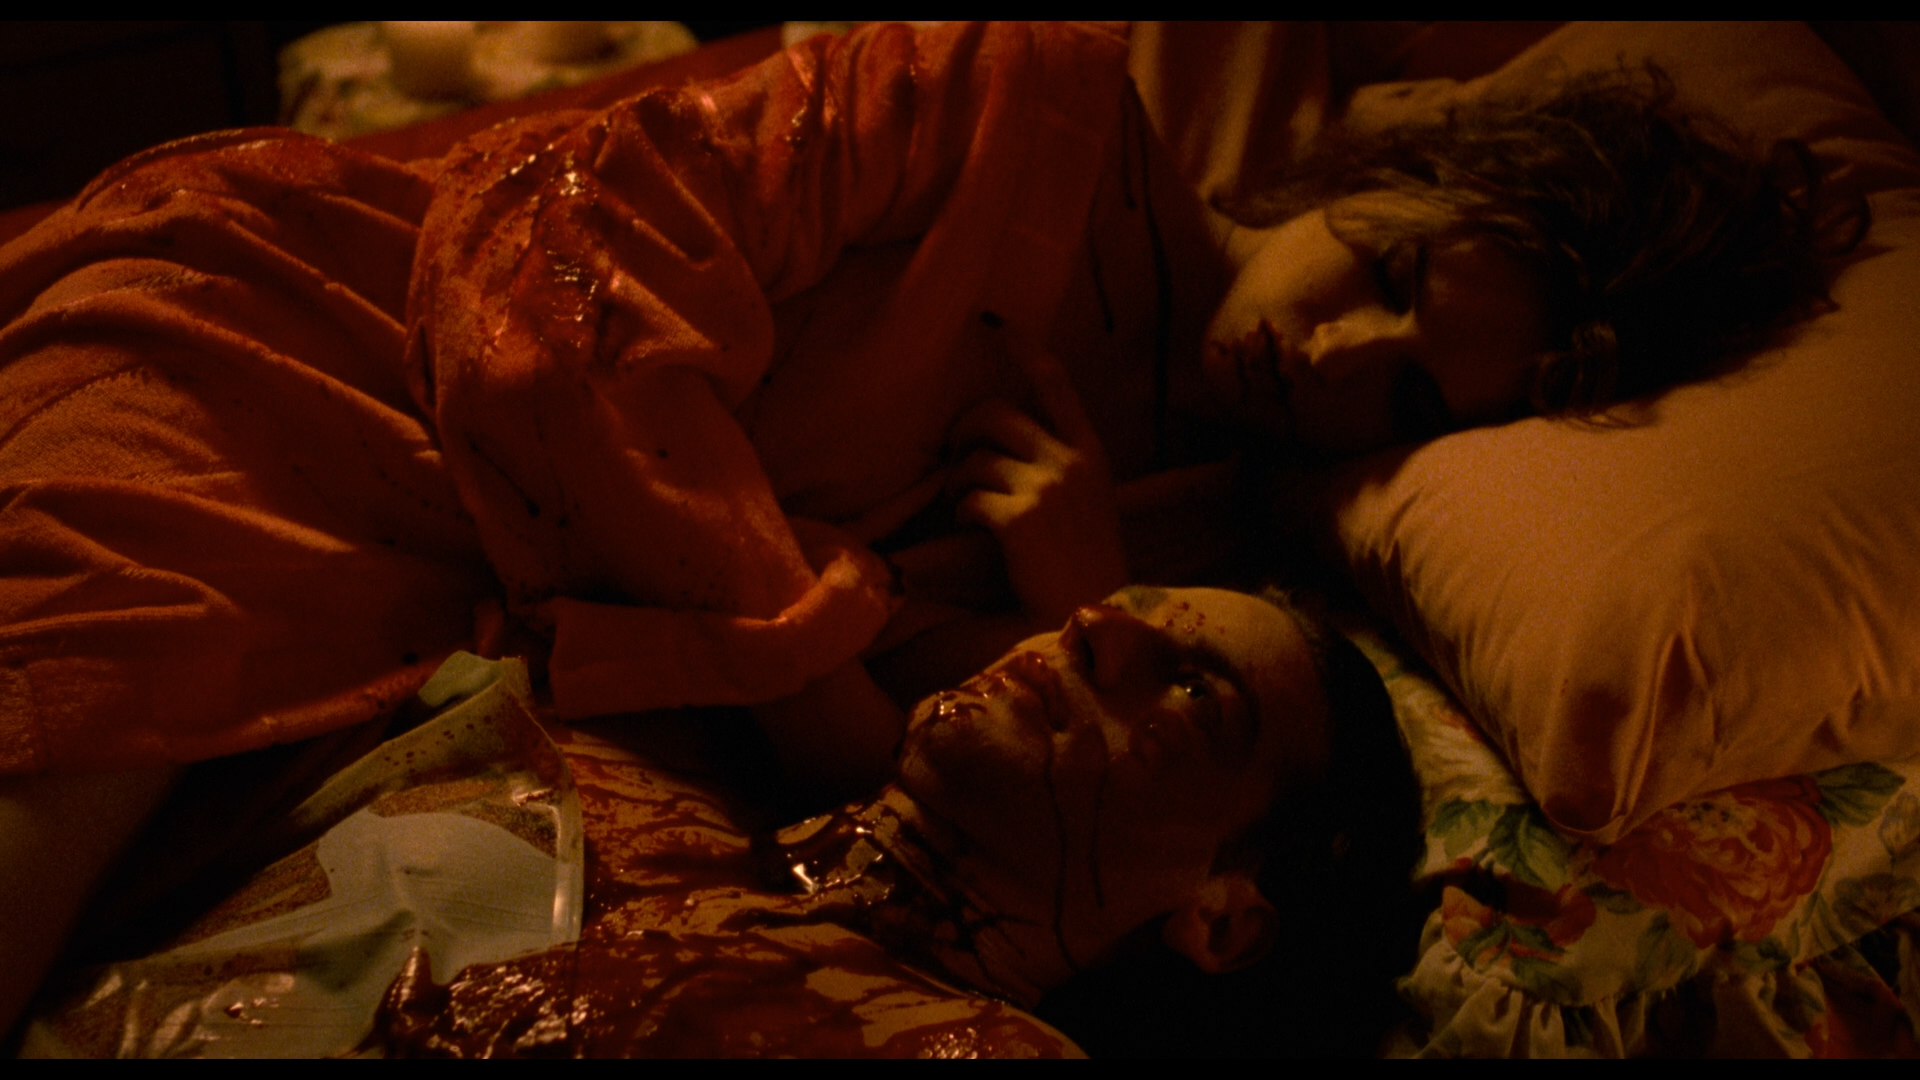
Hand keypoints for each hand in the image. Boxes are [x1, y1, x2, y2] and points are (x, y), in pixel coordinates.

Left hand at [946, 344, 1127, 624]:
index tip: (997, 323)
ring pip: (975, 458)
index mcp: (1090, 452)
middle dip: (963, 429)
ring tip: (964, 502)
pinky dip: (961, 512)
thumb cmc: (1086, 562)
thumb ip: (1058, 464)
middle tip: (953, 452)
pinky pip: (968, 499)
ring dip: (958, 480)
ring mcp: (1045, 488)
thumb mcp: (1088, 500)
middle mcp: (1069, 461)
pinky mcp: (1018, 519)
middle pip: (995, 413)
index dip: (1025, 350)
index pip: (1056, 384)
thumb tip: (1002, 440)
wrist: (1093, 613)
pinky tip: (971, 528)